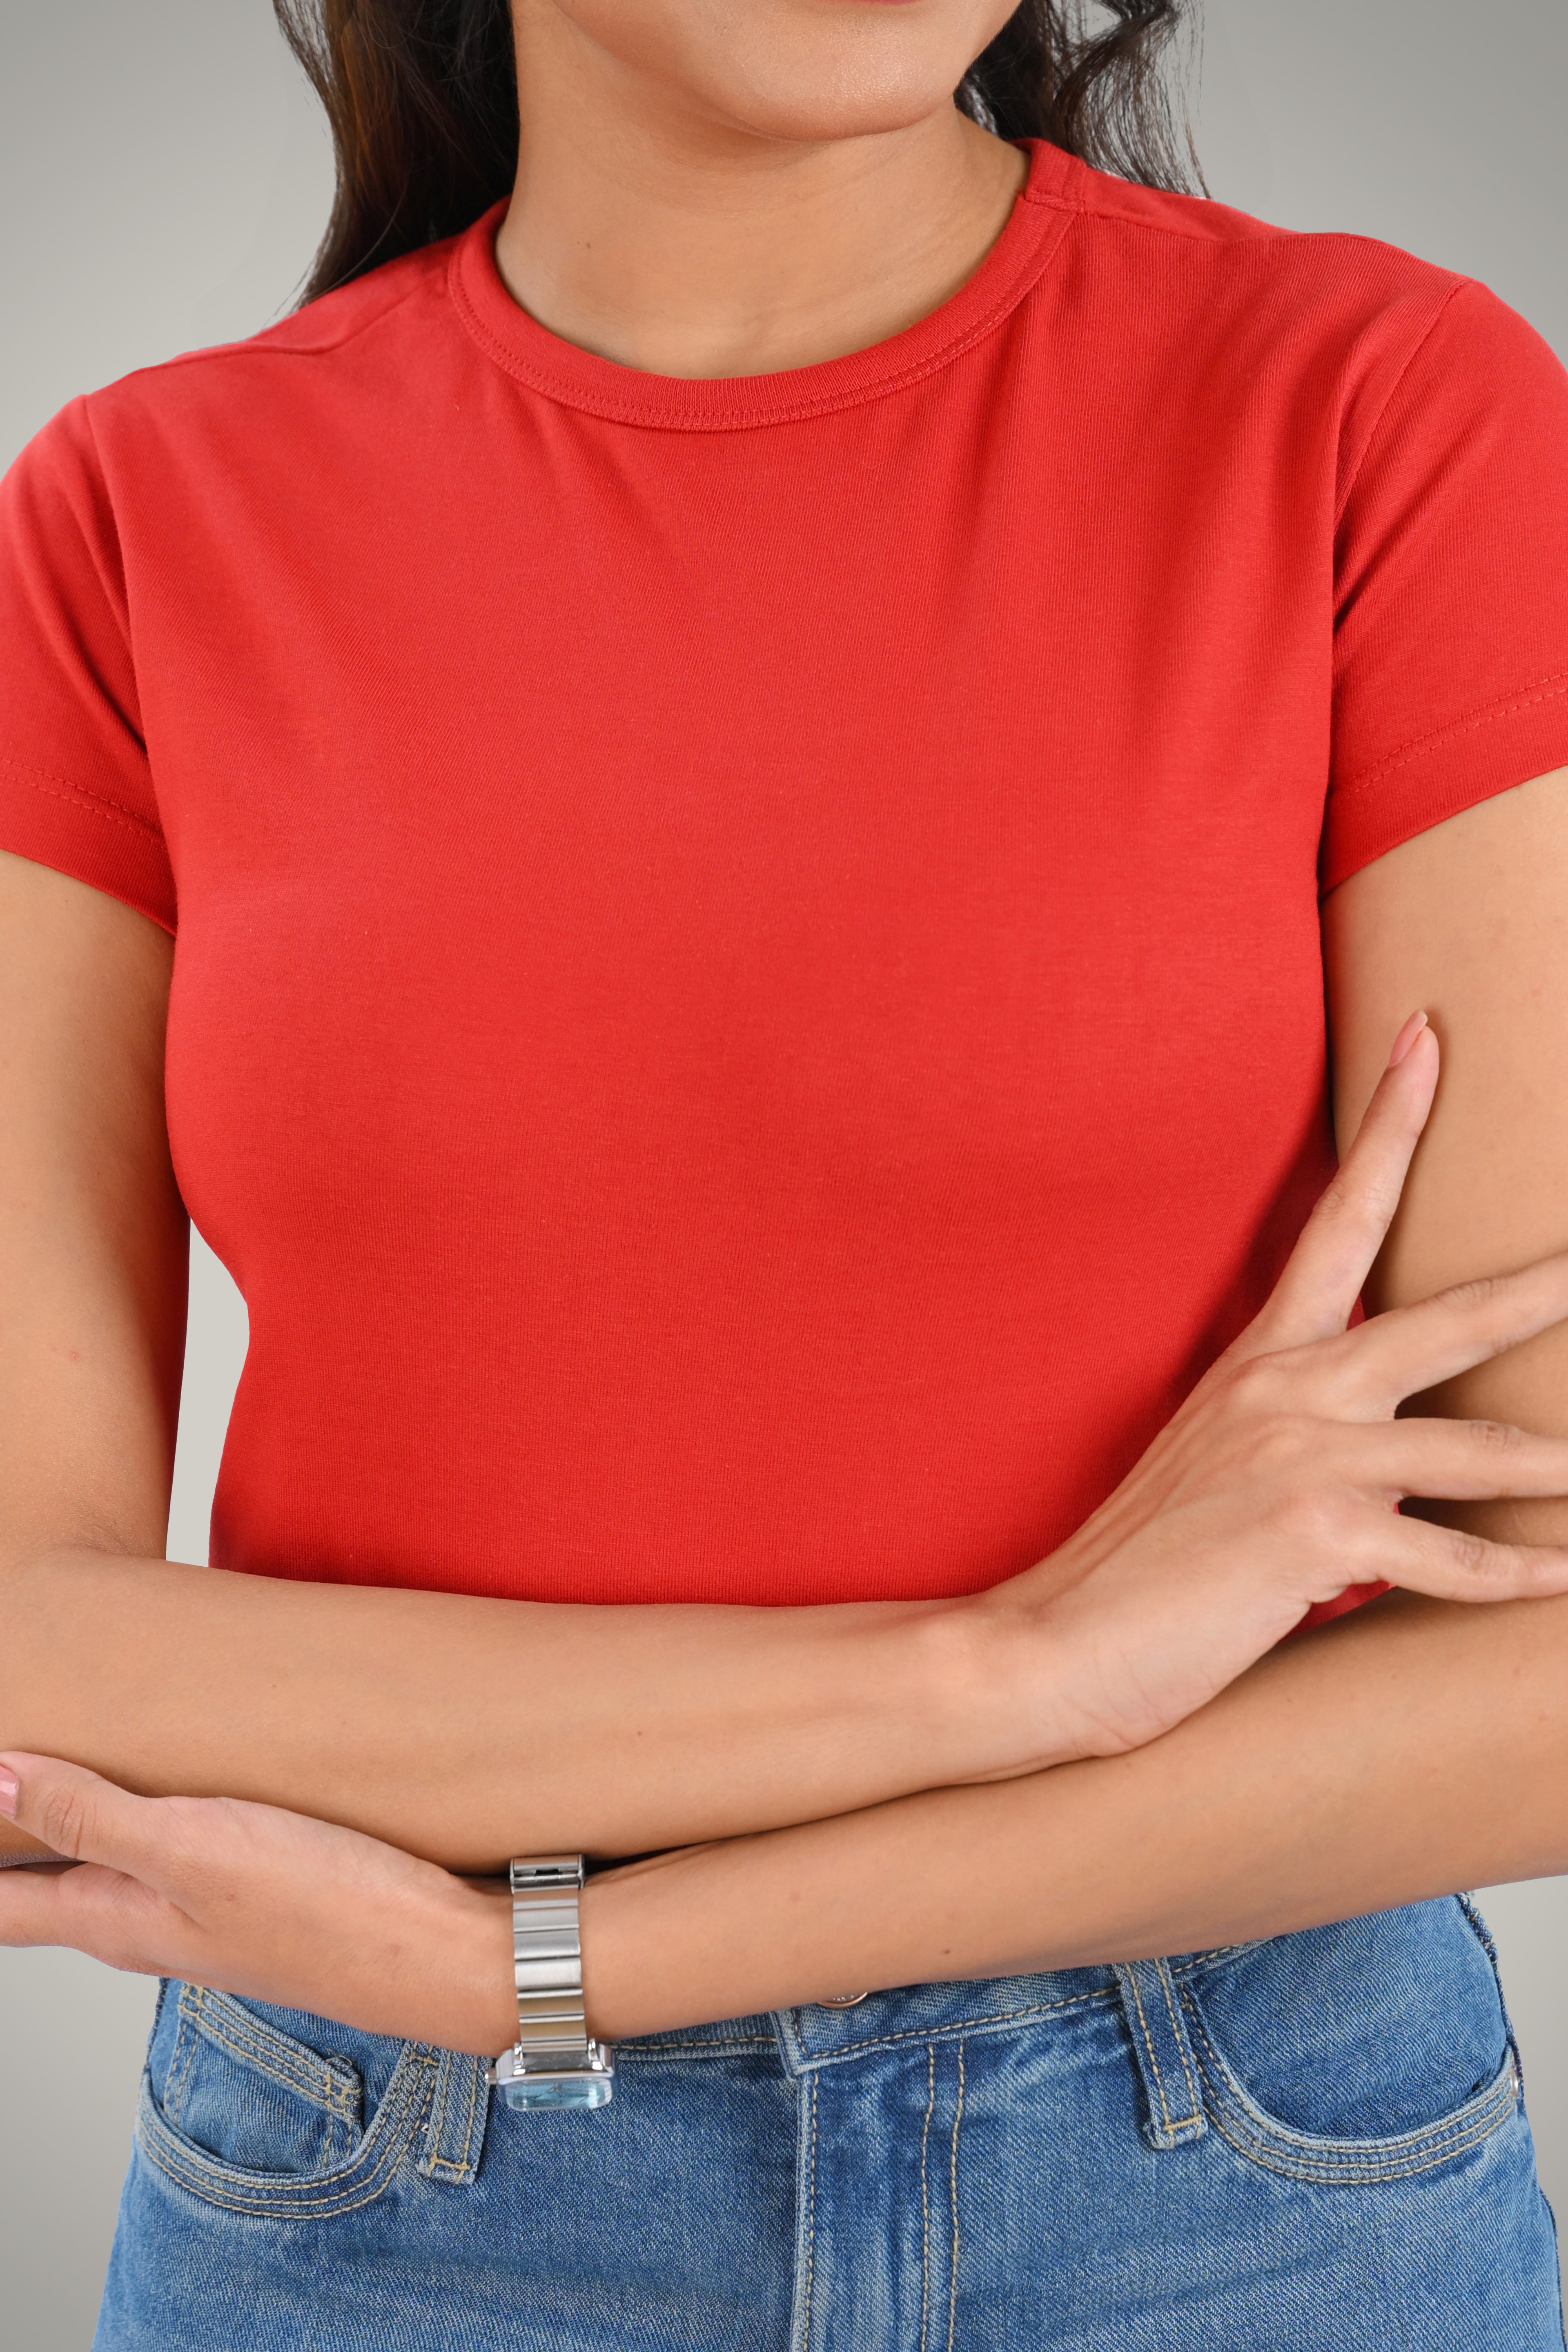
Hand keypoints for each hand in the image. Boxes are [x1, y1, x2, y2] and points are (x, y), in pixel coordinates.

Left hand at [0, 1752, 515, 2054]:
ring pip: (108, 1869)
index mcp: (115, 1920)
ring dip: (72, 1826)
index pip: (1, 1904)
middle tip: (10, 1771)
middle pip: (44, 1889)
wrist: (443, 1953)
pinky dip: (142, 1819)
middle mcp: (148, 1924)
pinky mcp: (253, 1894)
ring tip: (58, 1763)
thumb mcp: (195, 1851)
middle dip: (10, 1837)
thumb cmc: (328, 1909)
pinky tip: (163, 1781)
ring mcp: (203, 1913)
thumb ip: (93, 1816)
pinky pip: (172, 1856)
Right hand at [981, 1012, 1567, 1766]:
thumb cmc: (1145, 1564)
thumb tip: (1390, 1457)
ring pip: (1481, 1451)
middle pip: (1452, 1318)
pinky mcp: (1318, 1534)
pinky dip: (1518, 1576)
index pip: (1340, 1217)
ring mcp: (1305, 1456)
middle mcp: (1288, 1388)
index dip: (1392, 1124)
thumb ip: (1304, 1434)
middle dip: (1548, 1287)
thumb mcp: (1222, 1462)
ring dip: (1561, 1469)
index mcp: (1263, 1359)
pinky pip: (1453, 1557)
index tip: (1427, 1041)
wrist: (1060, 1638)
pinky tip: (1562, 1579)